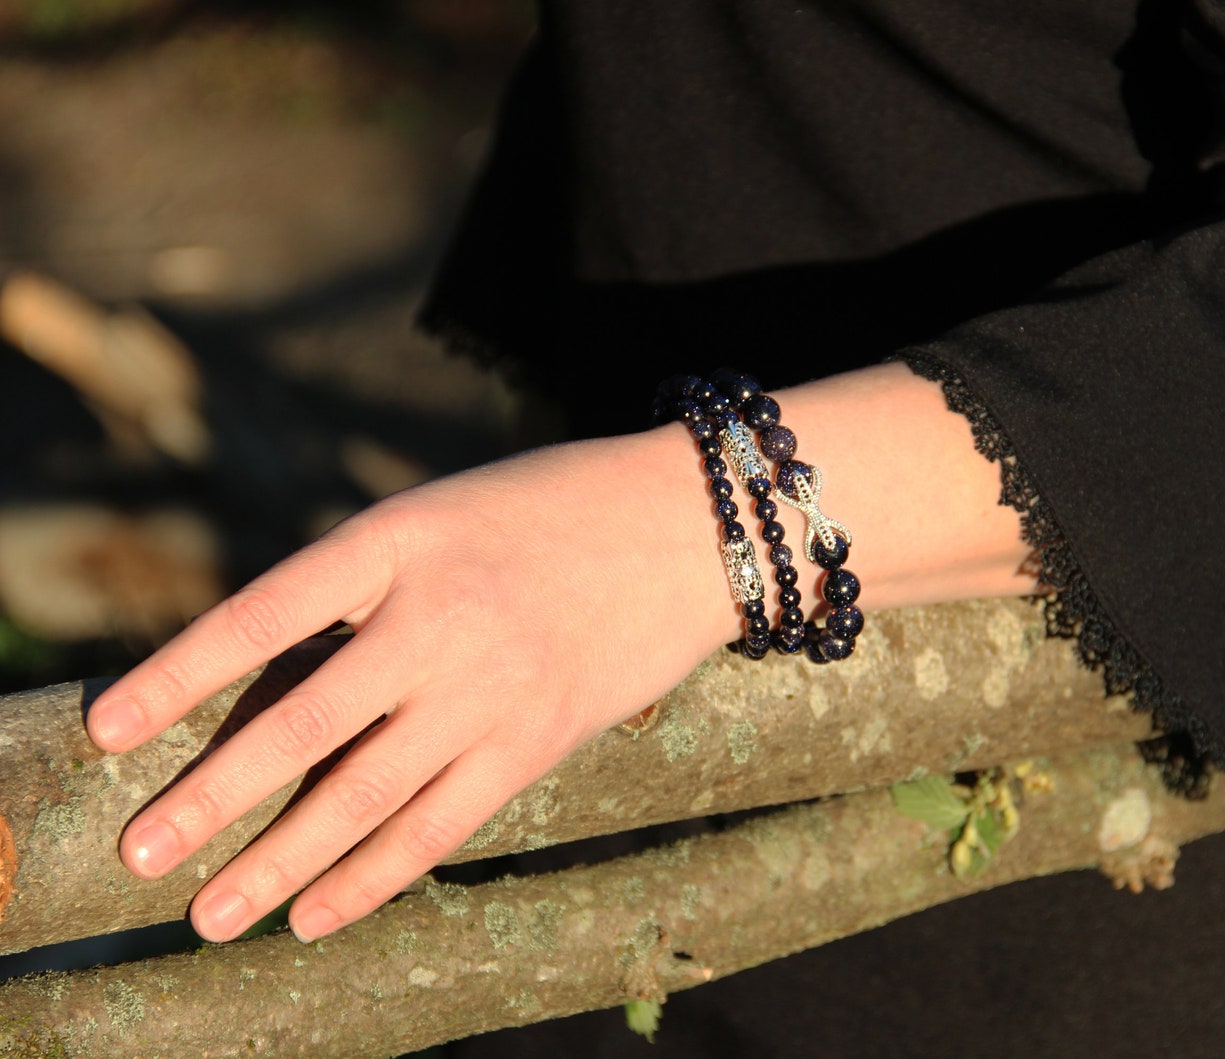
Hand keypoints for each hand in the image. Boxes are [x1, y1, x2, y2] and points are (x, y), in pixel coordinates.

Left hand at [86, 429, 732, 942]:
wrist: (688, 524)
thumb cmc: (550, 510)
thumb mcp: (441, 516)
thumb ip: (363, 588)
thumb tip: (270, 686)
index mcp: (398, 541)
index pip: (262, 616)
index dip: (178, 677)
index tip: (107, 731)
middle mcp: (438, 618)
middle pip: (302, 725)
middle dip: (210, 798)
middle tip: (138, 855)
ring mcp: (491, 687)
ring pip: (365, 794)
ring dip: (279, 861)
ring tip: (211, 914)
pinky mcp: (538, 739)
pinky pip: (440, 823)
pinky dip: (372, 876)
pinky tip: (316, 913)